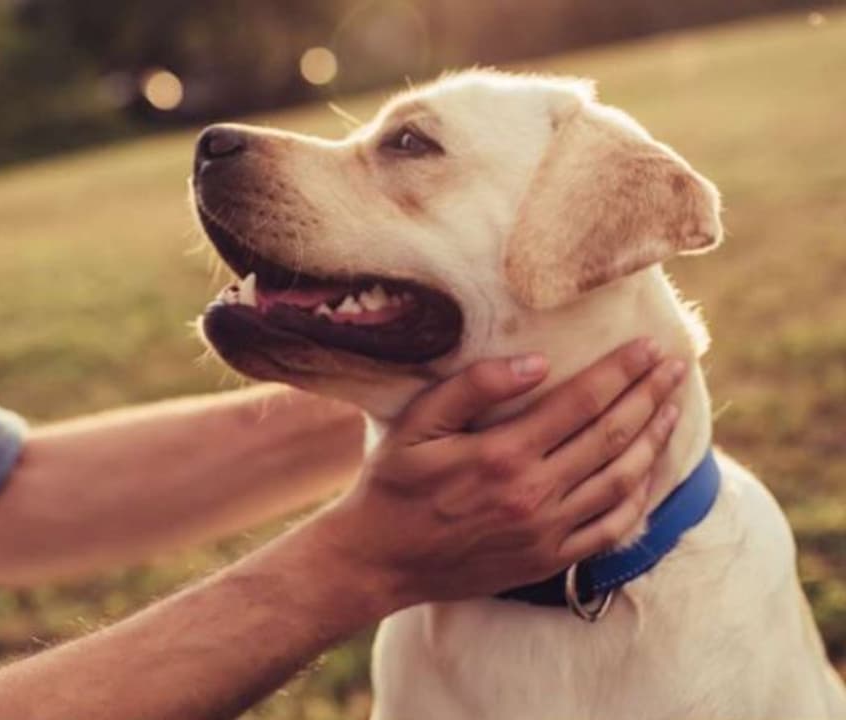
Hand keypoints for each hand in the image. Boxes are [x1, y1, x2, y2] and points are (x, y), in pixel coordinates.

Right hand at [313, 338, 685, 613]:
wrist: (380, 560)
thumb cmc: (393, 484)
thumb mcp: (416, 424)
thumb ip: (472, 388)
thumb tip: (536, 362)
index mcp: (502, 454)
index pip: (581, 402)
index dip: (621, 371)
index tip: (650, 346)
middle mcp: (533, 494)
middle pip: (612, 436)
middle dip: (650, 396)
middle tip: (676, 367)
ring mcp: (546, 531)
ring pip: (621, 480)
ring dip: (653, 440)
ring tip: (672, 408)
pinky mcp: (549, 559)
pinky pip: (611, 528)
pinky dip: (639, 497)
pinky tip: (649, 472)